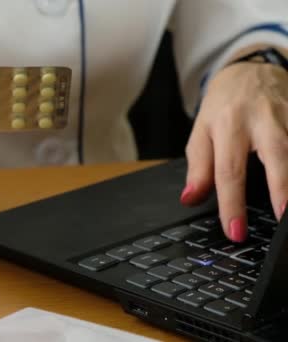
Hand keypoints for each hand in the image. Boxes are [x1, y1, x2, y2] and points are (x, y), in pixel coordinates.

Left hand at [181, 61, 287, 241]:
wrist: (250, 70)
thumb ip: (198, 168)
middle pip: (277, 156)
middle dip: (282, 191)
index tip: (234, 231)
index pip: (228, 171)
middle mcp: (262, 119)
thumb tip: (190, 199)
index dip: (231, 204)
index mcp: (228, 124)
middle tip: (282, 224)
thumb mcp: (201, 132)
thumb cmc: (223, 106)